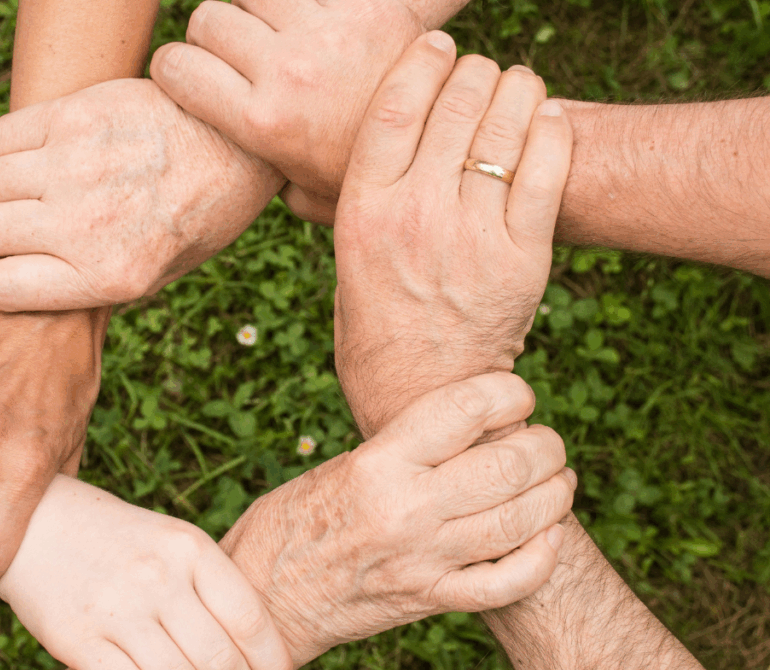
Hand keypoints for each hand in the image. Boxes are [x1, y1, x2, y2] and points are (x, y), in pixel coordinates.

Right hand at [0, 78, 283, 311]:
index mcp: (108, 276)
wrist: (238, 145)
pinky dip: (0, 151)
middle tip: (12, 230)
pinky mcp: (74, 116)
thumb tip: (23, 292)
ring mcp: (76, 166)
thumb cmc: (199, 217)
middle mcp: (86, 224)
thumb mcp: (159, 276)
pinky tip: (31, 157)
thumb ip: (92, 287)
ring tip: (27, 191)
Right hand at [0, 476, 293, 669]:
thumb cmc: (119, 541)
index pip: (249, 618)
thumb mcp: (171, 543)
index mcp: (189, 547)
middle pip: (220, 660)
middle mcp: (157, 576)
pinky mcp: (78, 640)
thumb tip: (257, 649)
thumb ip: (209, 587)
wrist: (35, 525)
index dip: (272, 661)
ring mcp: (117, 609)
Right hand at [149, 0, 468, 222]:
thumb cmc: (369, 180)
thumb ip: (267, 177)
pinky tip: (313, 22)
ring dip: (255, 9)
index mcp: (262, 121)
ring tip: (277, 35)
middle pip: (208, 19)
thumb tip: (243, 174)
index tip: (190, 76)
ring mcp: (323, 33)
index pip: (175, 66)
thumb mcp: (309, 193)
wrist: (446, 151)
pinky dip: (299, 4)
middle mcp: (285, 71)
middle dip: (215, 36)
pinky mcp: (363, 6)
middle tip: (240, 57)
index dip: (175, 67)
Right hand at [219, 373, 575, 666]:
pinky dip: (542, 558)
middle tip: (546, 442)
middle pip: (508, 465)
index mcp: (378, 463)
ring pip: (521, 521)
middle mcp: (406, 509)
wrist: (264, 596)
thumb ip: (404, 449)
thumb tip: (470, 427)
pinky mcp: (430, 600)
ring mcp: (423, 560)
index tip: (517, 394)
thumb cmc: (293, 521)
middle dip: (545, 446)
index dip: (509, 392)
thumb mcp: (341, 466)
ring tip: (558, 480)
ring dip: (555, 495)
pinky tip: (548, 536)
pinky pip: (507, 582)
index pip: (465, 409)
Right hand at [332, 34, 572, 435]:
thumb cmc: (375, 328)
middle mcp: (415, 215)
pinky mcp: (522, 258)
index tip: (437, 45)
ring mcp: (472, 236)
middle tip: (482, 71)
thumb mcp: (345, 260)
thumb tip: (347, 152)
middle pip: (455, 105)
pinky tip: (547, 119)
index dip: (421, 62)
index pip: (394, 107)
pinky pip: (547, 170)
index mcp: (363, 211)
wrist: (422, 396)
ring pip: (504, 128)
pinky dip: (552, 131)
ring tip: (518, 85)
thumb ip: (351, 203)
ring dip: (517, 90)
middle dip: (474, 72)